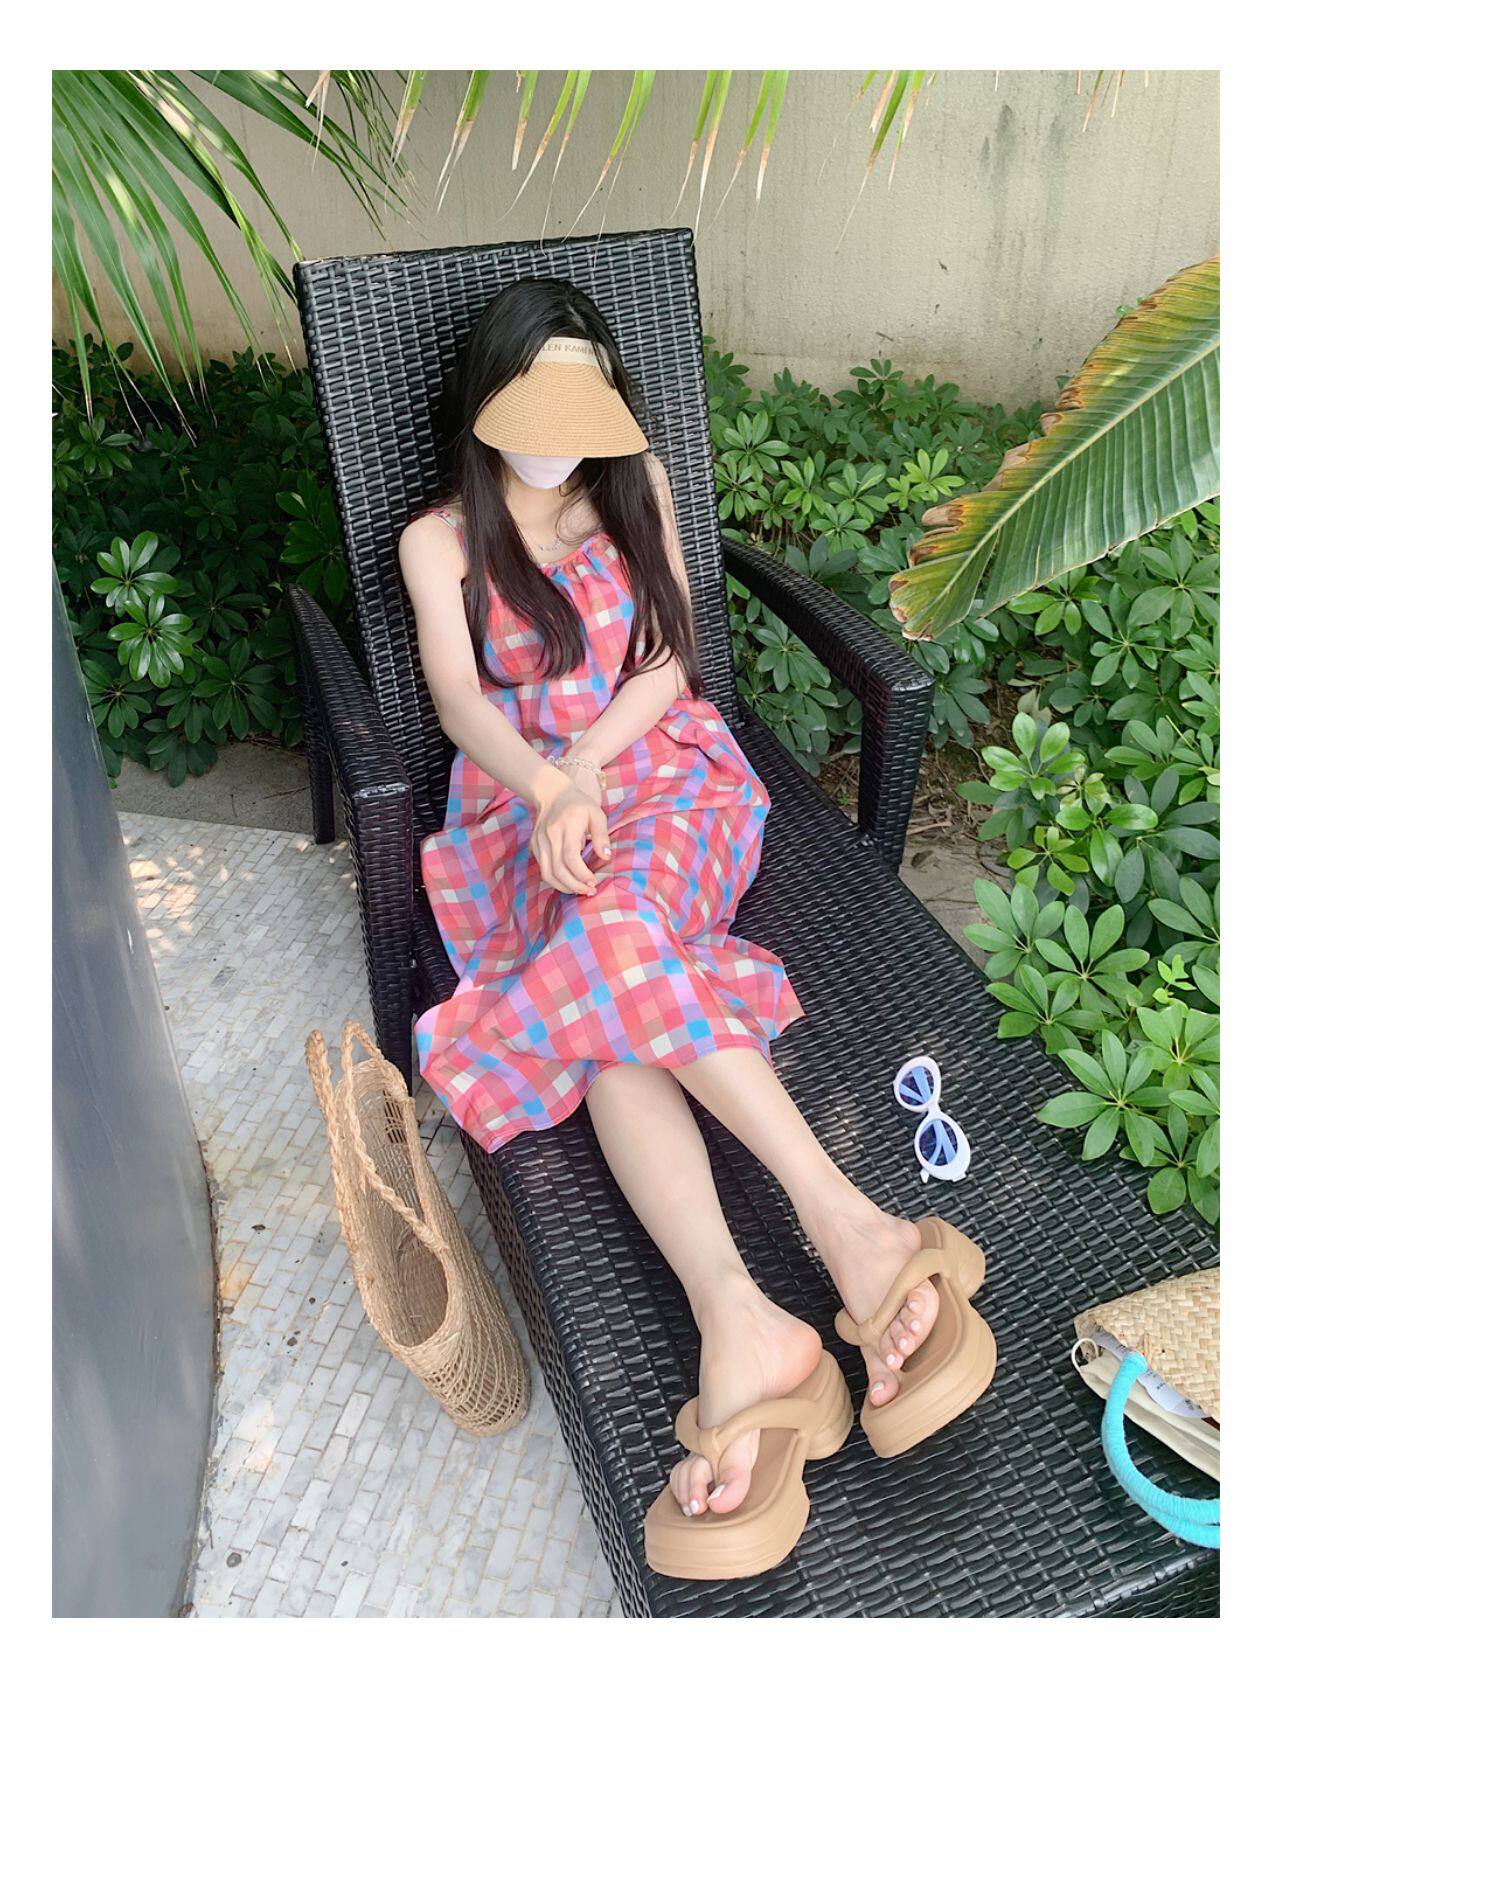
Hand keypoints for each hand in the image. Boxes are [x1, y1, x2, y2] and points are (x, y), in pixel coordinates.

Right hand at [529, 763, 610, 895]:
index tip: (593, 881)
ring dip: (564, 887)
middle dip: (574, 885)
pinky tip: (569, 883)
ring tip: (579, 890)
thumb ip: (602, 836)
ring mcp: (539, 842)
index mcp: (566, 826)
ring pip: (547, 873)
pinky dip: (555, 880)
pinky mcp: (534, 846)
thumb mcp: (597, 814)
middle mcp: (549, 835)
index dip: (581, 874)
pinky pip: (543, 869)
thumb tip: (605, 857)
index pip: (570, 857)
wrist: (552, 794)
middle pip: (558, 869)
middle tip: (589, 890)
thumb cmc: (579, 805)